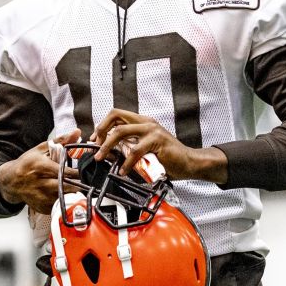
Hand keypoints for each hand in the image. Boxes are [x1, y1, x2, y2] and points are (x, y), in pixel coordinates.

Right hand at [0, 129, 80, 213]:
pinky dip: (64, 201)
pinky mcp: (42, 207)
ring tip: (76, 188)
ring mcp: (40, 198)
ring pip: (64, 198)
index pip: (64, 172)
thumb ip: (61, 141)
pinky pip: (58, 206)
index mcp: (40, 167)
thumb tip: (77, 132)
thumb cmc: (27, 164)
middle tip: (85, 182)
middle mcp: (39, 183)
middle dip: (78, 185)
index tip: (84, 172)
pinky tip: (64, 194)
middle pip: (65, 187)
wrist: (11, 181)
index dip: (77, 173)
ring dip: (73, 194)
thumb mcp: (41, 149)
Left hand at [91, 109, 227, 182]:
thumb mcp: (145, 150)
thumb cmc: (168, 158)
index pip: (116, 115)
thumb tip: (109, 152)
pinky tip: (123, 170)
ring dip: (107, 146)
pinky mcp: (157, 141)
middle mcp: (146, 122)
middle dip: (101, 130)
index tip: (95, 139)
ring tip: (102, 157)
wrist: (189, 163)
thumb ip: (130, 147)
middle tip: (95, 146)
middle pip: (115, 116)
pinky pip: (134, 150)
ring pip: (121, 131)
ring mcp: (152, 130)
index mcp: (142, 122)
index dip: (102, 126)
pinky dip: (126, 162)